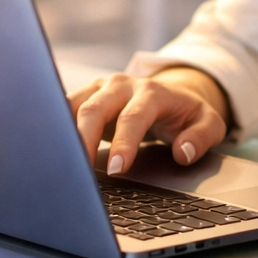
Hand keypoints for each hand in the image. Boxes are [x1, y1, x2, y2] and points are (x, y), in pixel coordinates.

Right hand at [69, 67, 228, 174]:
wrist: (172, 94)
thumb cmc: (186, 114)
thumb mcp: (208, 123)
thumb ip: (202, 136)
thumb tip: (183, 152)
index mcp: (152, 92)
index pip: (134, 117)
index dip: (124, 143)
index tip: (116, 168)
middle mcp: (123, 85)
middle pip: (95, 108)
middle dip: (84, 139)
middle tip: (79, 171)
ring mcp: (101, 88)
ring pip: (72, 106)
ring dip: (64, 133)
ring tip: (58, 162)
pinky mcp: (86, 95)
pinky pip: (64, 108)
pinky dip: (56, 128)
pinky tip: (49, 149)